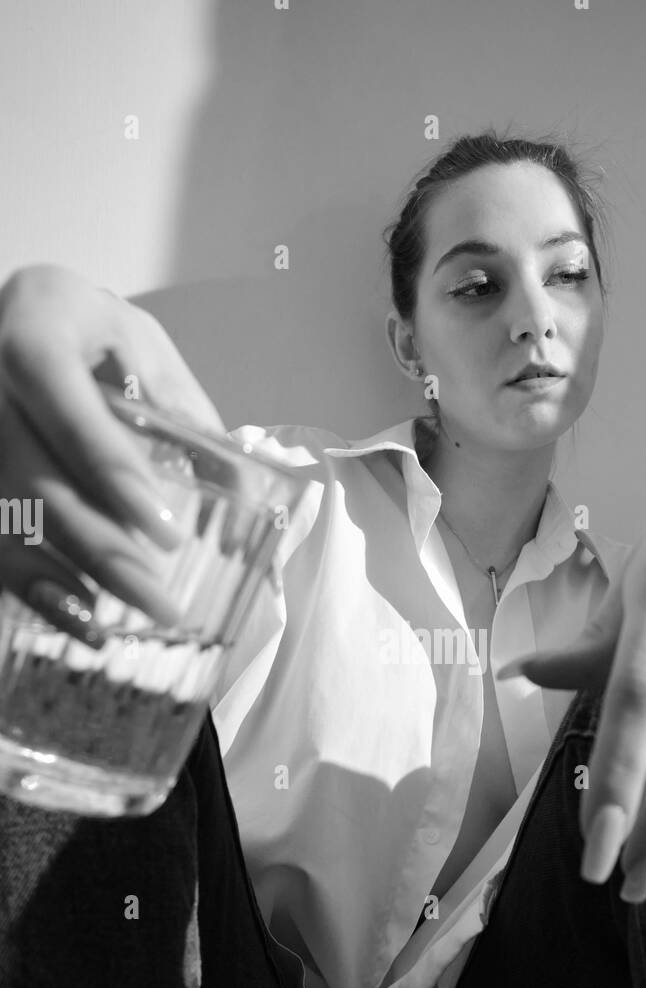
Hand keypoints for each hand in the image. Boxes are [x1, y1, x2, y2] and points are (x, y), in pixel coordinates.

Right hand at [0, 264, 225, 640]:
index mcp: (36, 332)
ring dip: (60, 581)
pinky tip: (77, 620)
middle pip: (32, 479)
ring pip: (5, 517)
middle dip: (99, 548)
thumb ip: (192, 423)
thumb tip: (242, 514)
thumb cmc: (91, 338)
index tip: (166, 533)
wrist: (18, 319)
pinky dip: (32, 587)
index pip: (66, 405)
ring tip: (115, 629)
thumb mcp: (148, 355)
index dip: (112, 471)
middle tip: (158, 601)